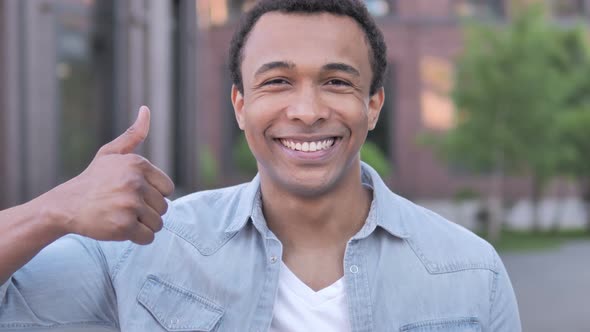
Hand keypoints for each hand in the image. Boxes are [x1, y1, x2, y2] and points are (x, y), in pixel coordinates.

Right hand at [39, 106, 174, 244]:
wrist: (66, 206)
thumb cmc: (93, 179)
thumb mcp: (111, 154)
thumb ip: (133, 135)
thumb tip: (146, 109)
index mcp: (138, 164)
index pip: (168, 188)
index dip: (153, 194)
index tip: (134, 193)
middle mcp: (135, 183)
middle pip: (164, 207)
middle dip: (148, 211)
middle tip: (125, 207)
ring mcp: (130, 205)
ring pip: (158, 223)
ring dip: (144, 225)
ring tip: (123, 217)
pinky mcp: (124, 226)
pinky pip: (148, 237)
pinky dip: (139, 238)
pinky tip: (122, 229)